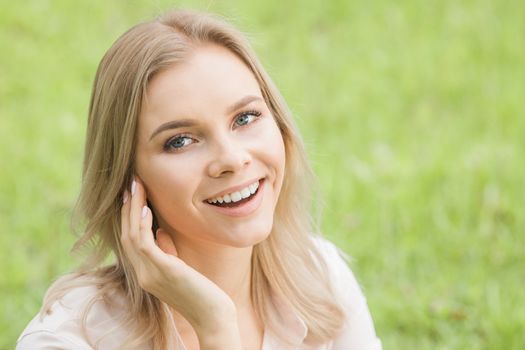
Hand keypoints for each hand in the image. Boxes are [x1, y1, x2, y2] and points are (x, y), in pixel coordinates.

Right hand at [120, 177, 241, 348]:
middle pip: (125, 234)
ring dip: (133, 209)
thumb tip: (160, 231)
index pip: (130, 239)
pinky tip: (146, 210)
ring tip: (136, 187)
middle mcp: (143, 274)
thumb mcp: (180, 267)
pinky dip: (143, 226)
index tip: (132, 193)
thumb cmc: (201, 291)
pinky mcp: (163, 272)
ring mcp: (150, 274)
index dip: (129, 215)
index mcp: (146, 272)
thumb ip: (167, 250)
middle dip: (127, 207)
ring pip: (132, 236)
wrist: (212, 316)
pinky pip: (145, 245)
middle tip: (131, 183)